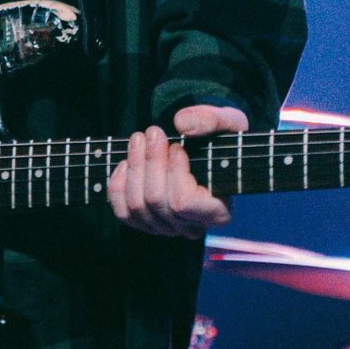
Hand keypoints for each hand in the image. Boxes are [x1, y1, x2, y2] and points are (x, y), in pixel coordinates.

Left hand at [109, 105, 244, 237]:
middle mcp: (191, 227)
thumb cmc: (223, 140)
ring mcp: (167, 228)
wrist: (212, 153)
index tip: (178, 147)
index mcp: (218, 211)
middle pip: (156, 200)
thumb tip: (182, 125)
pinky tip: (126, 163)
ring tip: (139, 139)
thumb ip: (213, 120)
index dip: (174, 172)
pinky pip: (123, 212)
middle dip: (150, 161)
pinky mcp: (147, 224)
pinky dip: (119, 185)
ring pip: (137, 205)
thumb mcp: (230, 122)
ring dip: (134, 166)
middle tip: (153, 131)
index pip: (183, 202)